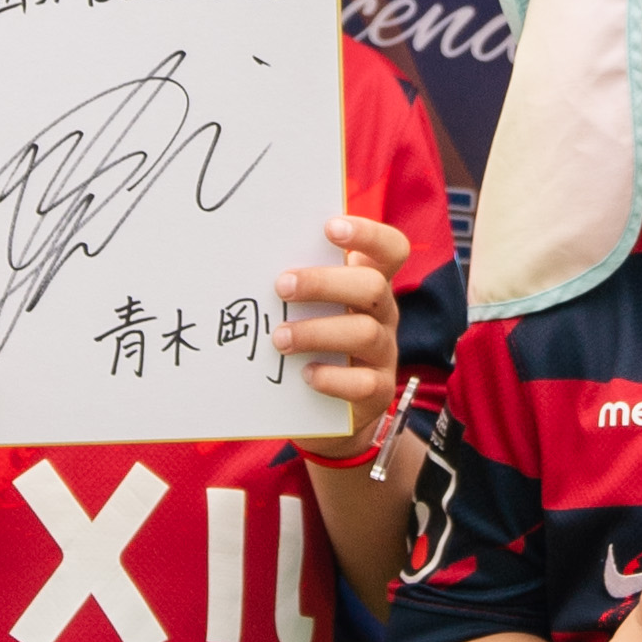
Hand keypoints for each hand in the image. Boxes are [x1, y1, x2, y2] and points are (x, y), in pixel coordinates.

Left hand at [279, 214, 406, 434]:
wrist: (329, 414)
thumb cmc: (314, 345)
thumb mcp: (313, 310)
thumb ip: (300, 285)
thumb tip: (251, 258)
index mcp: (370, 284)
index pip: (390, 249)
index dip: (368, 234)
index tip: (329, 228)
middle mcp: (383, 315)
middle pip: (372, 286)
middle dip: (324, 283)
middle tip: (282, 286)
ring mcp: (384, 354)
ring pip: (364, 332)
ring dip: (316, 331)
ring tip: (279, 338)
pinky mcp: (377, 391)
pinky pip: (362, 382)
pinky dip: (331, 377)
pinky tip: (305, 375)